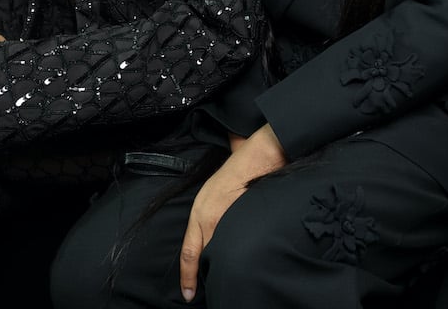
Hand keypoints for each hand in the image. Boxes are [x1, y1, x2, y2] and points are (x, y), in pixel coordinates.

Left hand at [179, 124, 285, 301]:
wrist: (259, 154)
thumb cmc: (240, 167)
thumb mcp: (216, 191)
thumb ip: (211, 212)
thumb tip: (214, 230)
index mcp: (199, 212)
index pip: (189, 253)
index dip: (188, 276)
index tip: (188, 294)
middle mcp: (208, 217)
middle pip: (204, 255)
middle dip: (209, 269)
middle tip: (213, 282)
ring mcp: (225, 218)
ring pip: (221, 250)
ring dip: (226, 258)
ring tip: (234, 265)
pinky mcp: (241, 217)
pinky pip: (238, 241)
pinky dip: (242, 247)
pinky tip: (249, 250)